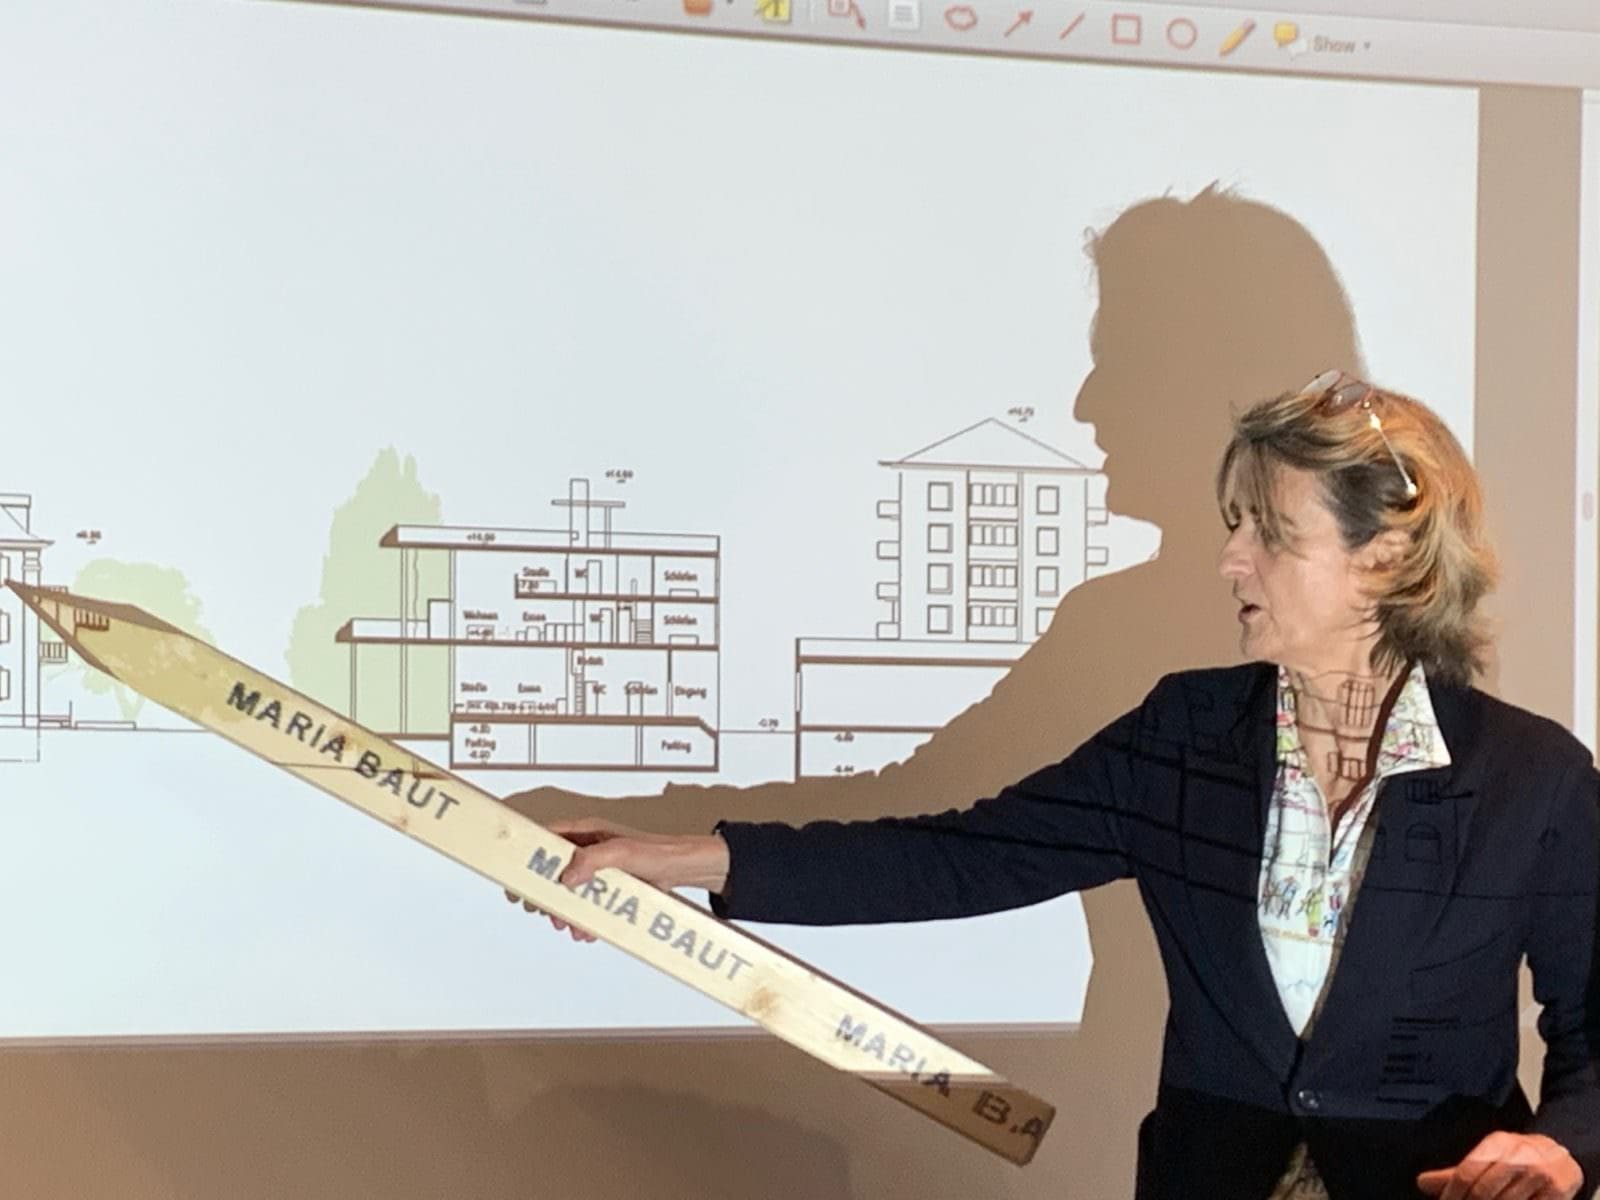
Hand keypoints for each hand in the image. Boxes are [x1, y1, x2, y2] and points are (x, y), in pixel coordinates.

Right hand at [502, 818, 730, 944]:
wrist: (685, 870)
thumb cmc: (659, 852)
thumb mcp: (623, 853)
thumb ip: (593, 860)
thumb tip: (567, 873)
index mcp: (586, 832)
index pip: (545, 839)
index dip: (526, 856)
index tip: (514, 874)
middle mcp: (587, 850)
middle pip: (551, 870)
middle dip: (545, 891)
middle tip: (538, 908)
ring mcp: (596, 870)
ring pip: (568, 891)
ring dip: (564, 910)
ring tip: (566, 924)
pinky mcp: (608, 889)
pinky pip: (587, 905)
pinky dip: (583, 919)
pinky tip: (585, 929)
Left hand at [1416, 1131, 1582, 1199]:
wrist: (1563, 1156)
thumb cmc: (1518, 1158)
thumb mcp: (1488, 1156)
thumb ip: (1455, 1173)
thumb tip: (1421, 1183)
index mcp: (1497, 1144)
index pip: (1466, 1173)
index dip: (1452, 1195)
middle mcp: (1518, 1156)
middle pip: (1484, 1192)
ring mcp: (1540, 1175)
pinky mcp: (1557, 1193)